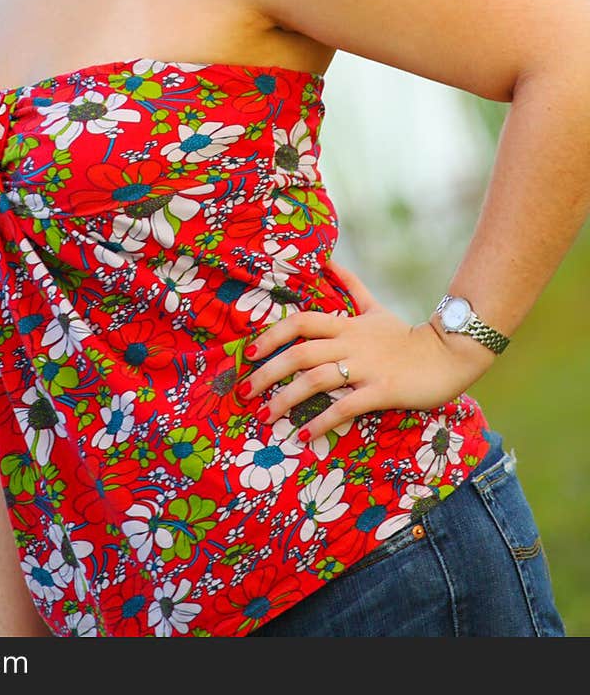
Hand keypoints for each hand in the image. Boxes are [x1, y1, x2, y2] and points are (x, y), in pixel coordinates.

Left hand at [239, 257, 497, 442]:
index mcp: (346, 325)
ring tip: (267, 417)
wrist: (448, 355)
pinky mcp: (382, 390)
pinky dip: (322, 421)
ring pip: (316, 380)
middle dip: (268, 373)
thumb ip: (350, 287)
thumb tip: (328, 260)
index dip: (272, 336)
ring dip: (286, 400)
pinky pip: (345, 406)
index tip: (251, 353)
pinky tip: (305, 434)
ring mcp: (366, 367)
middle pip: (299, 353)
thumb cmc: (406, 336)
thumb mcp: (374, 308)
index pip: (300, 322)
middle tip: (245, 392)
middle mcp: (351, 343)